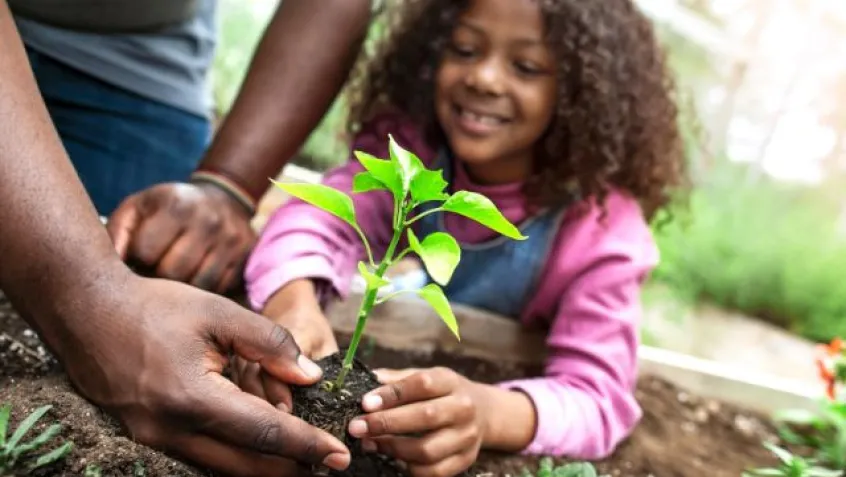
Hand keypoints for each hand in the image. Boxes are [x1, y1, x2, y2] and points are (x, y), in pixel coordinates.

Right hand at [56, 272, 349, 476]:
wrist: (85, 311)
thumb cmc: (153, 306)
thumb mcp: (218, 312)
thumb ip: (268, 343)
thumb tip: (310, 377)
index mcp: (192, 398)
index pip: (264, 433)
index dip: (306, 445)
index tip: (339, 455)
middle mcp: (170, 431)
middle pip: (246, 466)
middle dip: (292, 468)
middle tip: (329, 465)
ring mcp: (153, 440)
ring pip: (222, 468)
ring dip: (264, 466)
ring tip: (301, 457)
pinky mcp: (146, 438)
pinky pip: (200, 457)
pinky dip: (235, 456)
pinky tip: (258, 445)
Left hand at [107, 182, 255, 292]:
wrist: (223, 199)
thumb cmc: (168, 208)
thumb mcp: (138, 208)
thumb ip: (116, 234)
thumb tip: (104, 270)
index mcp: (176, 204)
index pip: (145, 252)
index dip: (135, 261)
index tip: (136, 260)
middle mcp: (209, 221)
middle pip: (172, 273)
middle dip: (157, 279)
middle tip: (152, 275)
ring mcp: (231, 240)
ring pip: (198, 286)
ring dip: (181, 290)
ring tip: (172, 280)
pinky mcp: (245, 258)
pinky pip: (219, 290)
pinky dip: (203, 291)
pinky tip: (194, 281)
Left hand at [347, 367, 488, 476]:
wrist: (484, 413)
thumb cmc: (443, 393)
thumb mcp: (427, 376)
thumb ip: (397, 379)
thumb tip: (367, 380)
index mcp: (451, 382)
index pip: (422, 384)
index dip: (392, 394)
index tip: (365, 403)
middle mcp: (463, 408)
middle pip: (425, 417)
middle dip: (386, 423)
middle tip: (357, 427)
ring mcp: (466, 437)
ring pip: (427, 450)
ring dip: (393, 448)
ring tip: (370, 443)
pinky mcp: (465, 460)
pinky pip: (433, 472)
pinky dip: (409, 468)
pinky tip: (392, 458)